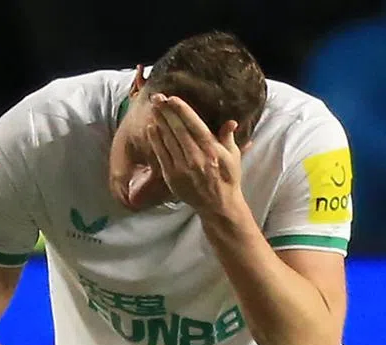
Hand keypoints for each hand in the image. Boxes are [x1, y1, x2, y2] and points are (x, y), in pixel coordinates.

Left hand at [147, 94, 243, 215]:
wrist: (217, 205)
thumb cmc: (227, 178)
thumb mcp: (233, 157)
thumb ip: (228, 138)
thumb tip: (231, 122)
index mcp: (212, 150)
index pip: (194, 125)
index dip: (182, 110)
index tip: (172, 98)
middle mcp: (196, 157)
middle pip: (178, 129)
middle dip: (167, 112)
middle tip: (157, 97)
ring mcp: (182, 167)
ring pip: (168, 140)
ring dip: (159, 122)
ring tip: (154, 108)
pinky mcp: (172, 176)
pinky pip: (161, 154)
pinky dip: (155, 140)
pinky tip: (151, 128)